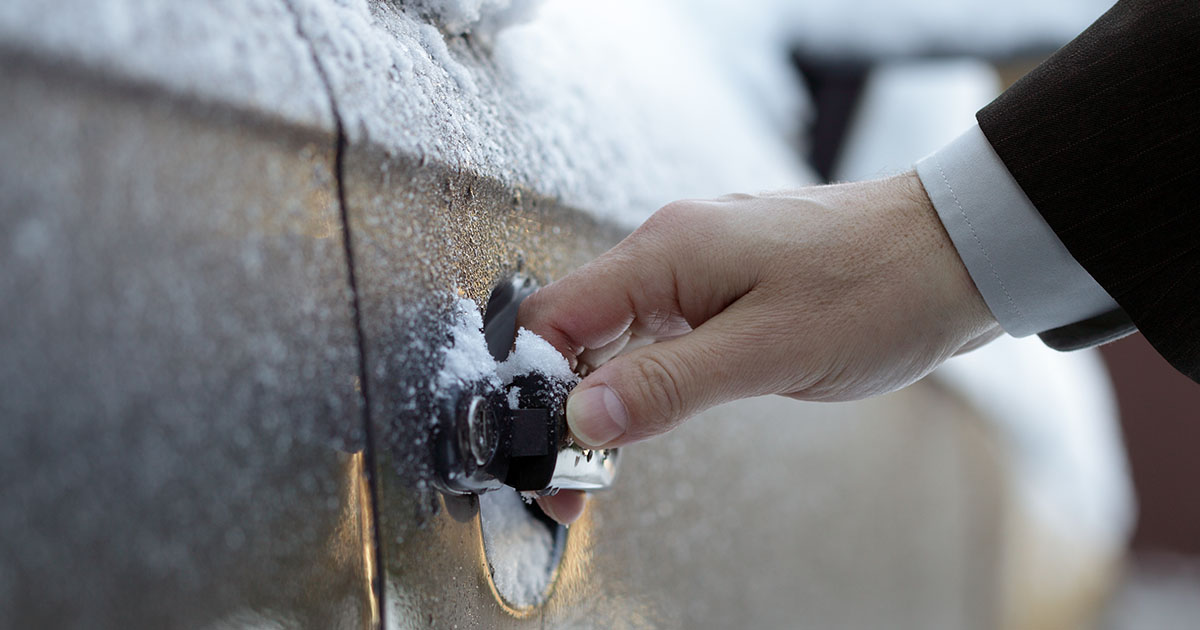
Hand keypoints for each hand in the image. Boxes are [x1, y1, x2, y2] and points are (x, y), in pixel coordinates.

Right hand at [521, 172, 999, 522]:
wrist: (956, 252)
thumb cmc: (878, 286)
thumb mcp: (768, 351)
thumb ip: (667, 385)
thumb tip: (582, 417)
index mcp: (666, 252)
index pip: (554, 317)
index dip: (531, 388)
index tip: (542, 450)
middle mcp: (670, 250)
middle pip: (575, 330)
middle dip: (561, 406)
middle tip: (570, 480)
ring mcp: (696, 267)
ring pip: (615, 337)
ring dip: (601, 399)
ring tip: (599, 465)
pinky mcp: (724, 287)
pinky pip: (657, 335)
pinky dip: (641, 381)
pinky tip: (644, 417)